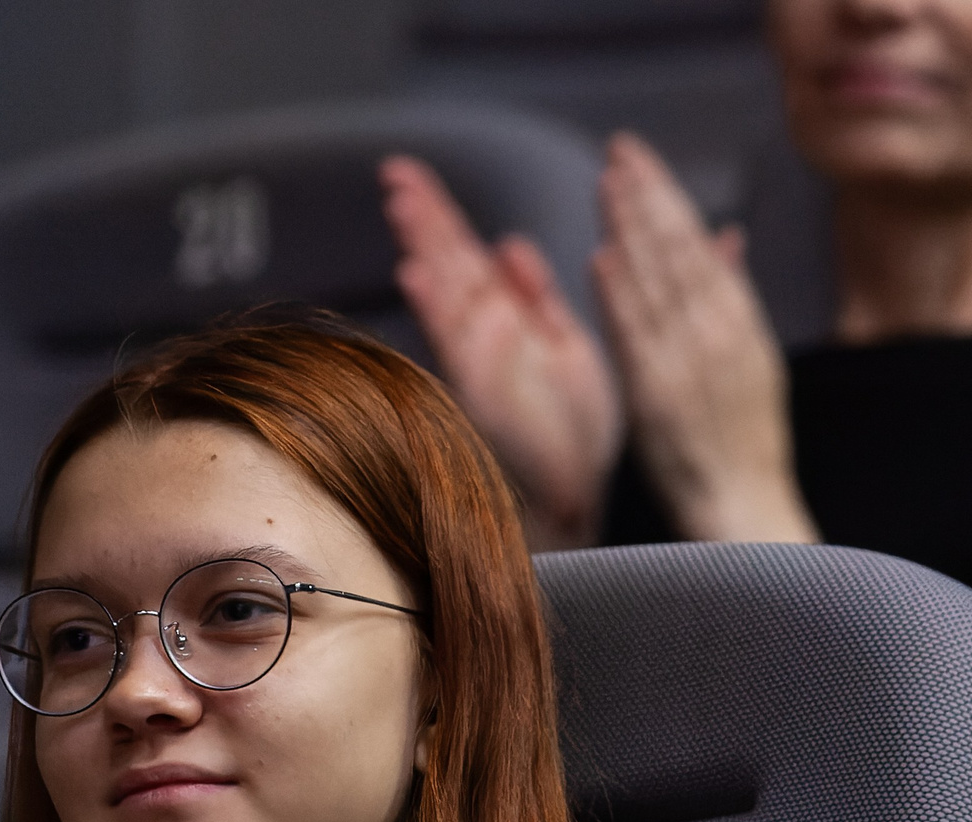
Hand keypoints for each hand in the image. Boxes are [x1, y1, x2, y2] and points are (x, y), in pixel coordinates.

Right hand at [381, 154, 623, 548]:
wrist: (575, 497)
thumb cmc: (571, 435)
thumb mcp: (565, 349)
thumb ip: (538, 298)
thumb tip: (511, 245)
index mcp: (510, 321)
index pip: (466, 256)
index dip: (440, 215)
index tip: (411, 175)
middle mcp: (488, 338)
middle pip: (448, 265)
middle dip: (424, 218)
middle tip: (396, 173)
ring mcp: (480, 362)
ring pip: (445, 293)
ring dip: (423, 248)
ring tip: (401, 205)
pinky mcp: (480, 391)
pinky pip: (456, 343)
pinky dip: (436, 310)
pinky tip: (416, 277)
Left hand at [591, 134, 816, 544]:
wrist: (747, 508)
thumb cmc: (746, 443)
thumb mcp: (755, 360)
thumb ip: (736, 295)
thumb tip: (726, 237)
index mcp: (742, 323)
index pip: (699, 245)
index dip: (668, 197)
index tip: (640, 160)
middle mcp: (718, 336)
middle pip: (679, 253)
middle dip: (647, 196)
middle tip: (619, 150)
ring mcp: (688, 365)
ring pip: (657, 284)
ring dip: (629, 231)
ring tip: (606, 184)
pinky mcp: (659, 397)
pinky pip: (637, 339)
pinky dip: (619, 298)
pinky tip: (600, 261)